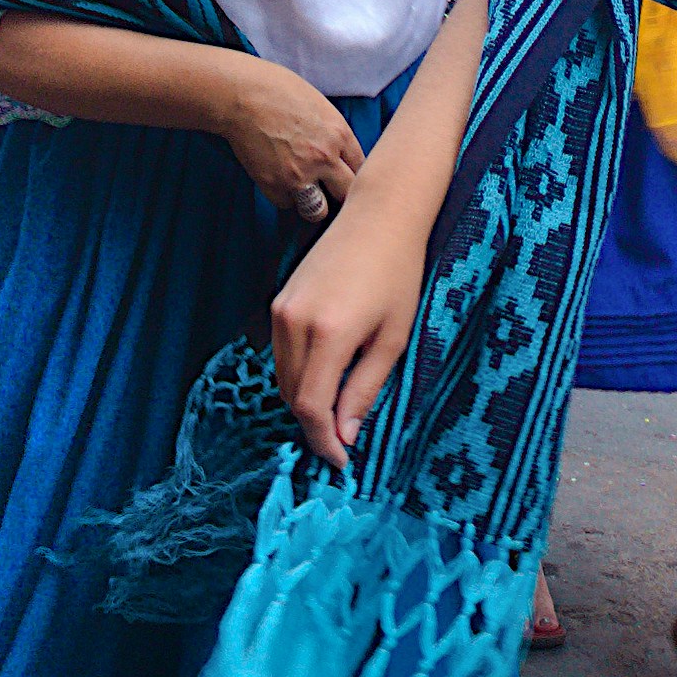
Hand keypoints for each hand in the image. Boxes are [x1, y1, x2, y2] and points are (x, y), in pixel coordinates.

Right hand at [213, 58, 363, 222]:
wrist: (241, 95)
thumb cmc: (278, 90)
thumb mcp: (320, 106)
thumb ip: (333, 134)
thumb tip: (339, 155)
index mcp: (339, 134)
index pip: (362, 168)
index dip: (353, 173)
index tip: (345, 175)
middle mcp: (324, 158)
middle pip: (347, 193)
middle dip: (340, 193)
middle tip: (330, 191)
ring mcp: (299, 175)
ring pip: (319, 211)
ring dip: (313, 203)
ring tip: (305, 192)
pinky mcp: (274, 185)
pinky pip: (287, 204)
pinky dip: (284, 196)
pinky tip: (279, 179)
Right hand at [273, 182, 436, 468]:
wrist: (379, 215)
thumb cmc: (397, 274)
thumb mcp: (392, 338)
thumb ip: (364, 389)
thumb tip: (345, 434)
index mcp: (328, 334)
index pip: (310, 407)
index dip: (323, 440)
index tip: (341, 460)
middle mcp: (294, 322)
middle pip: (291, 396)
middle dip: (314, 424)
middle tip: (343, 441)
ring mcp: (281, 309)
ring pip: (283, 377)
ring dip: (304, 400)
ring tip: (337, 411)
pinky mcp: (279, 300)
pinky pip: (282, 353)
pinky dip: (298, 374)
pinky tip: (327, 376)